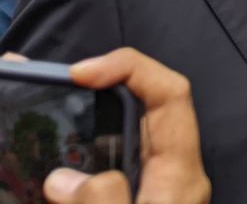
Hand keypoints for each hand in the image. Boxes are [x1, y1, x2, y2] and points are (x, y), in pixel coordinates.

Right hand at [43, 48, 209, 203]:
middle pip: (149, 104)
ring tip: (54, 106)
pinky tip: (62, 152)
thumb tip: (65, 178)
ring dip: (95, 114)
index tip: (82, 72)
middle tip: (60, 84)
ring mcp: (159, 184)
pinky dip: (89, 146)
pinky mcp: (141, 195)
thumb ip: (105, 201)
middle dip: (106, 82)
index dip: (130, 67)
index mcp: (181, 176)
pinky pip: (119, 155)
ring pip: (131, 129)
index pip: (171, 94)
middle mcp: (175, 173)